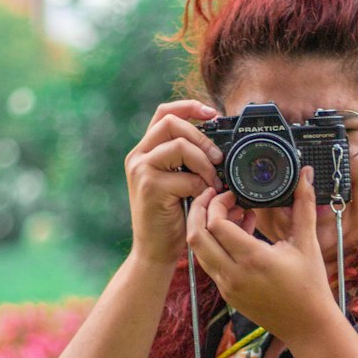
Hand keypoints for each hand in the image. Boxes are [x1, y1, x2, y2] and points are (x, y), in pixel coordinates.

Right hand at [124, 99, 224, 265]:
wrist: (155, 250)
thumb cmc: (172, 217)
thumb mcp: (179, 181)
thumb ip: (188, 161)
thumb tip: (219, 145)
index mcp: (145, 151)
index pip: (164, 113)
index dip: (189, 106)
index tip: (212, 112)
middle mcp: (138, 156)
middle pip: (172, 123)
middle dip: (202, 137)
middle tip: (217, 159)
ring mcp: (141, 170)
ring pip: (180, 146)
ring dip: (204, 163)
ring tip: (211, 182)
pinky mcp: (149, 187)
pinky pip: (186, 176)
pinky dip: (201, 186)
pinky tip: (202, 198)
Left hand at [185, 167, 338, 345]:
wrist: (308, 326)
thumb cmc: (310, 286)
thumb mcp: (307, 243)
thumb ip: (303, 204)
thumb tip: (305, 173)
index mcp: (253, 259)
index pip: (216, 224)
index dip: (218, 203)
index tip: (231, 194)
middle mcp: (234, 274)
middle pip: (196, 237)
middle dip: (199, 212)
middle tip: (213, 197)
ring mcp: (227, 287)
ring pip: (199, 252)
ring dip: (206, 230)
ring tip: (228, 216)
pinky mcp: (227, 295)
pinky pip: (210, 265)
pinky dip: (215, 247)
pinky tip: (237, 237)